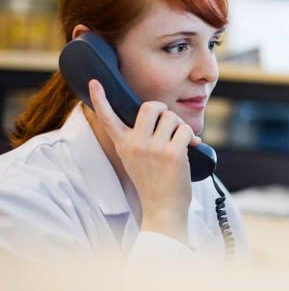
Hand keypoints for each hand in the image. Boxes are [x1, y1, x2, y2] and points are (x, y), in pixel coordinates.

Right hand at [88, 79, 200, 243]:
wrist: (162, 208)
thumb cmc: (153, 183)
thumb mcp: (135, 160)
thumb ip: (139, 140)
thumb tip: (162, 117)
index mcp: (123, 145)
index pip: (108, 118)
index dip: (101, 99)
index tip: (94, 82)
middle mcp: (135, 144)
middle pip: (150, 106)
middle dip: (164, 110)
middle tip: (168, 123)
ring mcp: (153, 148)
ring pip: (172, 117)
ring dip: (180, 127)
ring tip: (179, 143)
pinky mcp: (172, 153)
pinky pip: (186, 130)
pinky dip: (192, 137)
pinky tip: (191, 149)